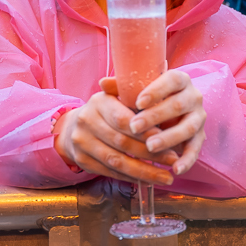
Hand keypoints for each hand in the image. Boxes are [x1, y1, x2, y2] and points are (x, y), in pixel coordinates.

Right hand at [53, 79, 180, 185]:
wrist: (73, 127)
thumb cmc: (107, 110)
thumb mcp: (118, 96)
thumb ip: (137, 89)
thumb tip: (163, 65)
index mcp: (98, 102)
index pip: (123, 119)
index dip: (146, 130)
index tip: (167, 137)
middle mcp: (86, 122)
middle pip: (122, 142)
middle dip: (151, 153)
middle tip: (173, 159)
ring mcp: (81, 143)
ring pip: (117, 161)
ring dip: (145, 171)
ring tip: (166, 177)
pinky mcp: (82, 161)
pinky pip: (110, 172)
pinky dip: (131, 177)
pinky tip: (148, 179)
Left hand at [131, 70, 206, 176]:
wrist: (171, 113)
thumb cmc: (151, 101)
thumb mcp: (138, 92)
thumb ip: (123, 88)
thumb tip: (102, 84)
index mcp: (179, 80)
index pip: (172, 80)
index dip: (156, 91)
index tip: (138, 102)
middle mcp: (193, 97)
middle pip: (178, 105)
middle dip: (156, 117)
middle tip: (134, 127)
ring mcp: (198, 117)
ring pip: (188, 127)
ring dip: (169, 138)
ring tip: (150, 147)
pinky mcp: (200, 137)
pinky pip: (195, 149)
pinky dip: (187, 160)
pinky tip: (175, 169)